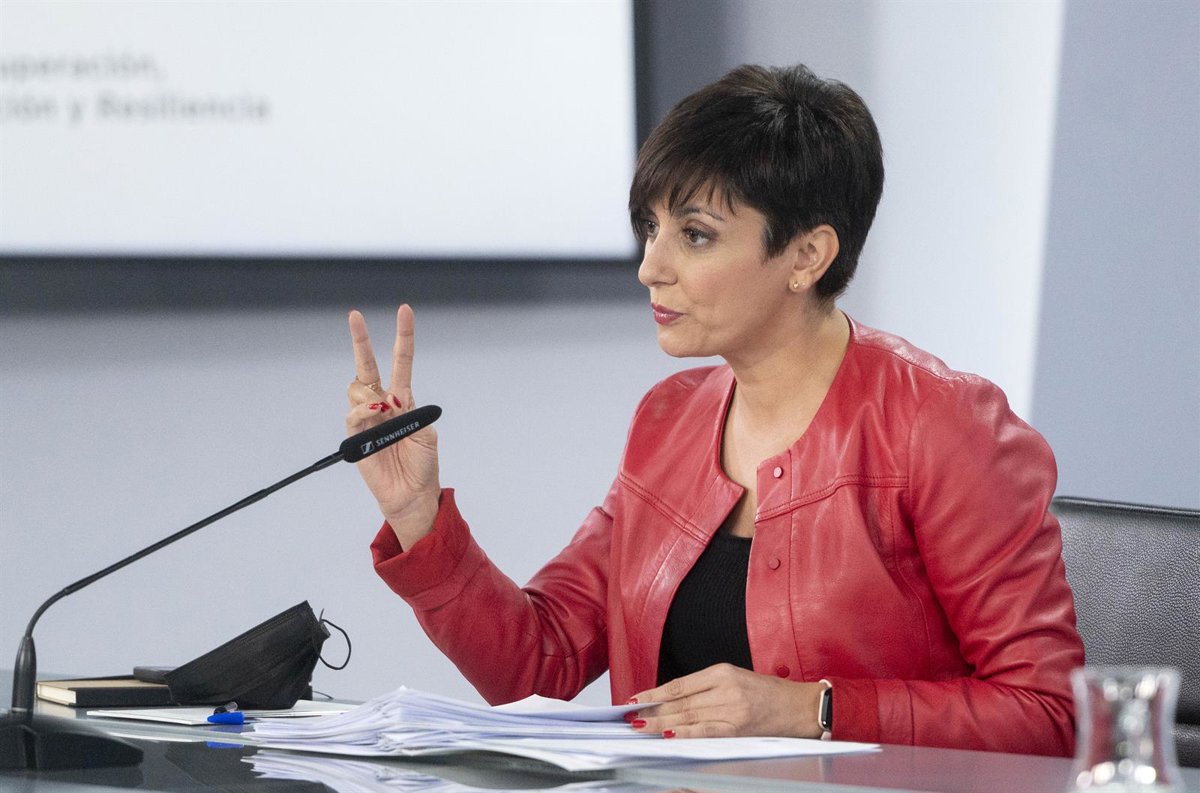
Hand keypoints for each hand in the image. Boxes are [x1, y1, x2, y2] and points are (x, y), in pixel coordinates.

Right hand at [346, 305, 440, 548]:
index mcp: (404, 400)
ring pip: (357, 389)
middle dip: (361, 340)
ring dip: (370, 395)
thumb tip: (388, 401)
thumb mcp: (426, 436)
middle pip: (368, 366)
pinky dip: (363, 411)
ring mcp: (368, 418)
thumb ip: (409, 414)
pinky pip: (352, 414)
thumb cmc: (423, 466)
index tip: (405, 311)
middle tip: (355, 315)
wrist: (412, 495)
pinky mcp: (356, 436)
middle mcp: (383, 404)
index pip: (402, 362)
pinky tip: (375, 416)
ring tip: (385, 413)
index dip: (403, 337)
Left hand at [627, 663, 824, 738]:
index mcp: (722, 672)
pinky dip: (685, 733)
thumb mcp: (735, 680)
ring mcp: (732, 709)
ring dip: (661, 723)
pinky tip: (668, 734)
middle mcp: (726, 688)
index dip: (653, 694)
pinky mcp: (739, 728)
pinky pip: (706, 731)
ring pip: (688, 716)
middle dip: (652, 710)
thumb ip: (706, 689)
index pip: (679, 685)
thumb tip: (671, 702)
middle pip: (680, 701)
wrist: (800, 707)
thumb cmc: (768, 694)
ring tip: (641, 727)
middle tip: (630, 717)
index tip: (635, 700)